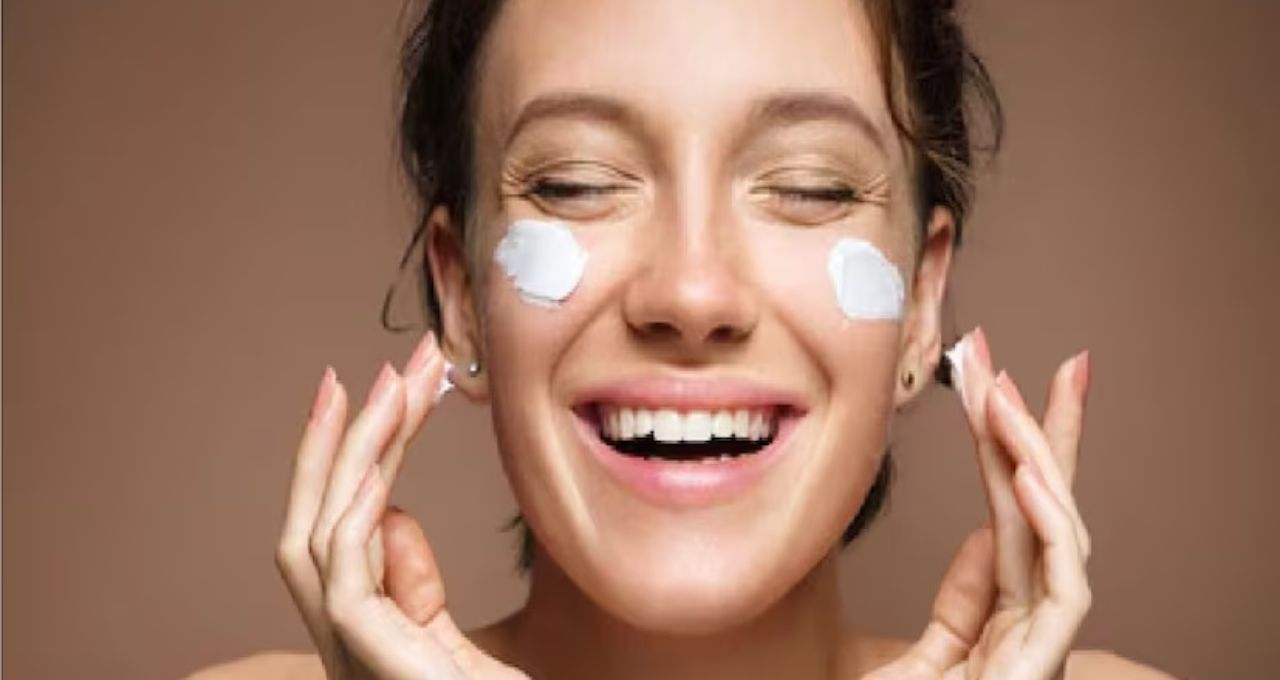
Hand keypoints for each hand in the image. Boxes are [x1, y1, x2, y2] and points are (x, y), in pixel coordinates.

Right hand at [275, 332, 528, 679]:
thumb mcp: (453, 640)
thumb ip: (416, 584)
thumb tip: (395, 513)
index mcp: (359, 628)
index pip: (337, 526)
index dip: (342, 460)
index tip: (369, 392)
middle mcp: (339, 635)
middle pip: (310, 521)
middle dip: (331, 444)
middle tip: (357, 373)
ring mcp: (346, 649)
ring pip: (319, 533)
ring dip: (354, 456)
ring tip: (388, 390)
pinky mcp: (365, 657)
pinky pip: (344, 575)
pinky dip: (356, 514)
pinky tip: (381, 465)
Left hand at [867, 329, 1092, 678]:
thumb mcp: (914, 655)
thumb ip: (956, 602)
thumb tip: (981, 536)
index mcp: (998, 613)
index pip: (1011, 513)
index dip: (1009, 446)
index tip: (996, 379)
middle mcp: (1028, 620)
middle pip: (1046, 510)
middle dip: (1052, 431)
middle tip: (1061, 359)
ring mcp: (1041, 640)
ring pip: (1059, 531)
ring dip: (1036, 456)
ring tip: (1006, 394)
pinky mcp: (1044, 660)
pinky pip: (1063, 581)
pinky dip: (1050, 522)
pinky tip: (1025, 472)